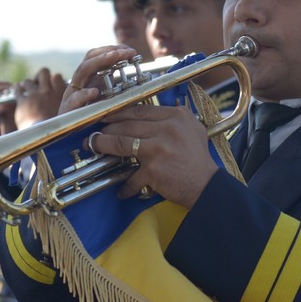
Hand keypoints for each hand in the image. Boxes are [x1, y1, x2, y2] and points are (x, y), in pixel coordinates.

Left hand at [11, 68, 64, 128]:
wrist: (44, 138)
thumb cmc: (57, 131)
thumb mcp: (66, 116)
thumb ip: (65, 106)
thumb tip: (64, 103)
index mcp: (61, 96)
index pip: (57, 76)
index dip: (53, 79)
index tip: (51, 85)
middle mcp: (48, 93)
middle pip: (43, 72)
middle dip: (39, 76)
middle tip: (38, 83)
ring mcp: (34, 96)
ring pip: (28, 80)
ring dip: (27, 84)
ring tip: (26, 89)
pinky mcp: (23, 102)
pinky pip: (18, 89)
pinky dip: (17, 88)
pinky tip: (17, 89)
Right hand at [60, 46, 139, 113]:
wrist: (69, 134)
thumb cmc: (88, 113)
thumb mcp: (102, 93)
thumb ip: (111, 79)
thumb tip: (129, 66)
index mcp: (87, 77)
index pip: (96, 55)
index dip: (112, 50)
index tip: (129, 50)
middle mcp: (78, 81)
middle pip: (89, 59)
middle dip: (108, 53)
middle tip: (125, 52)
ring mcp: (72, 93)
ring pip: (81, 72)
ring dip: (98, 62)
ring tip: (114, 58)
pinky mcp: (68, 108)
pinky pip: (74, 99)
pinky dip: (84, 94)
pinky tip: (95, 92)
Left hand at [93, 103, 216, 207]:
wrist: (207, 185)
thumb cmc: (198, 158)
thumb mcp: (191, 129)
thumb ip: (172, 118)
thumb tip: (149, 114)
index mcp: (176, 116)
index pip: (140, 110)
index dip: (119, 112)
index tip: (106, 116)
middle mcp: (167, 129)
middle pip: (127, 125)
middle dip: (107, 128)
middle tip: (94, 132)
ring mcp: (159, 149)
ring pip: (121, 143)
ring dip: (103, 145)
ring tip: (93, 146)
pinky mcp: (153, 170)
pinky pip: (132, 176)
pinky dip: (126, 186)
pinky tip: (122, 191)